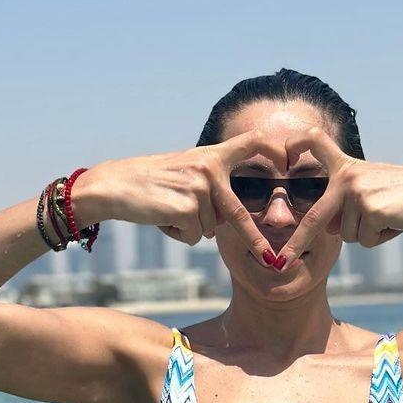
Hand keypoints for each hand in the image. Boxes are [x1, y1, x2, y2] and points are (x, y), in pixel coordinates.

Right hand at [80, 130, 289, 262]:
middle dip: (255, 241)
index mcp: (211, 155)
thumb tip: (232, 219)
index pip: (252, 142)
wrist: (113, 186)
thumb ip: (212, 185)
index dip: (274, 150)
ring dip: (190, 229)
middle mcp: (210, 167)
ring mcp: (199, 187)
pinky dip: (179, 235)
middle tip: (272, 260)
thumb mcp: (185, 172)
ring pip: (210, 229)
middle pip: (239, 213)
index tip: (289, 162)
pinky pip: (195, 237)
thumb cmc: (149, 183)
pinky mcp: (187, 208)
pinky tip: (161, 218)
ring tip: (167, 210)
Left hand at [275, 127, 402, 267]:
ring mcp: (357, 191)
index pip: (315, 142)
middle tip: (279, 261)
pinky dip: (381, 238)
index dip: (296, 144)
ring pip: (348, 235)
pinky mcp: (370, 208)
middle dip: (296, 244)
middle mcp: (346, 176)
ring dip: (369, 234)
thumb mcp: (372, 192)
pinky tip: (396, 221)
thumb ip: (347, 204)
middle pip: (314, 217)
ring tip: (390, 216)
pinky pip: (365, 240)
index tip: (282, 153)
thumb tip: (329, 228)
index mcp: (346, 166)